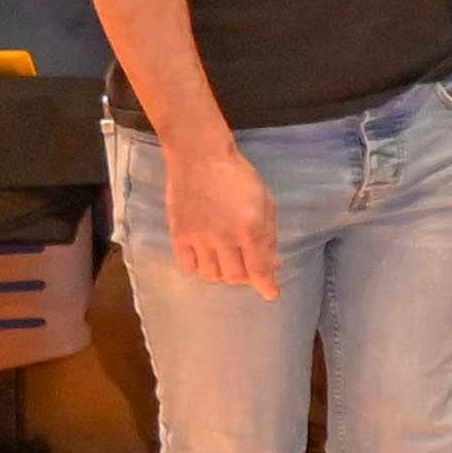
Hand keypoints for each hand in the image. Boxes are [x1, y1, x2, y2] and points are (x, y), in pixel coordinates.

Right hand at [162, 130, 280, 296]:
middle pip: (235, 276)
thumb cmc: (239, 177)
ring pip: (211, 275)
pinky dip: (199, 267)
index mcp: (250, 228)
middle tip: (247, 266)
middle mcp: (224, 237)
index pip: (259, 268)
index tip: (271, 294)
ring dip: (222, 273)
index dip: (266, 285)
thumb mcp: (265, 202)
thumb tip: (273, 264)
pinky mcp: (178, 235)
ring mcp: (198, 238)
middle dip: (245, 276)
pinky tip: (205, 256)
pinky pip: (188, 266)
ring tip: (226, 259)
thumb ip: (269, 236)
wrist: (200, 158)